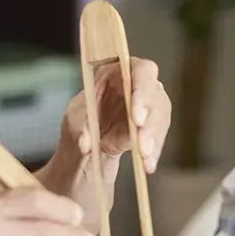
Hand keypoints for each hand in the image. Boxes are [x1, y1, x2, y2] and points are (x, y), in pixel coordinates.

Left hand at [52, 58, 169, 202]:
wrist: (89, 140)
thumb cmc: (82, 119)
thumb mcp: (74, 120)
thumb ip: (80, 128)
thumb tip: (86, 143)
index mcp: (119, 71)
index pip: (139, 70)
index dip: (142, 90)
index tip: (136, 116)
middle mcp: (139, 84)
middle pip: (154, 95)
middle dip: (150, 121)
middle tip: (142, 144)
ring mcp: (149, 104)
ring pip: (160, 117)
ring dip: (153, 139)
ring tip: (144, 157)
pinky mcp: (153, 125)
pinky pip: (158, 137)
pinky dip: (154, 152)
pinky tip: (148, 165)